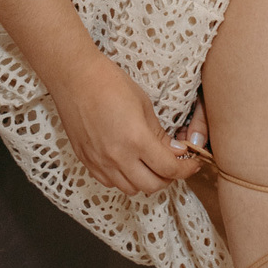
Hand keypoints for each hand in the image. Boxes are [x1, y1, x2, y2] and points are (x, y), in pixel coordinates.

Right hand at [48, 53, 204, 195]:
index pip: (169, 168)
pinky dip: (124, 179)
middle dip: (168, 177)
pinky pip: (110, 183)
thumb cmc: (110, 83)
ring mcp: (100, 162)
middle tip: (173, 164)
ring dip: (146, 181)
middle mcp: (118, 156)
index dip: (186, 169)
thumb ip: (159, 134)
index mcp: (136, 139)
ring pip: (131, 189)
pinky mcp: (87, 161)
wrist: (75, 77)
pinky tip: (128, 164)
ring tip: (150, 165)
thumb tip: (174, 151)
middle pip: (152, 185)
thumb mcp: (144, 105)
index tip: (192, 164)